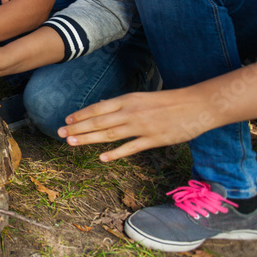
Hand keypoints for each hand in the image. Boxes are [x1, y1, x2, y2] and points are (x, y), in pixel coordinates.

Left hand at [57, 88, 209, 161]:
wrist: (195, 105)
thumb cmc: (167, 101)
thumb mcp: (141, 98)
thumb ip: (121, 104)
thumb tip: (101, 107)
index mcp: (127, 100)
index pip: (98, 108)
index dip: (81, 115)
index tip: (66, 120)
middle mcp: (131, 112)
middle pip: (98, 122)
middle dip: (77, 128)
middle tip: (60, 134)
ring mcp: (142, 127)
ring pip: (110, 134)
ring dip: (89, 139)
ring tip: (72, 143)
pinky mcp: (154, 140)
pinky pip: (131, 148)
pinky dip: (116, 153)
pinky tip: (103, 158)